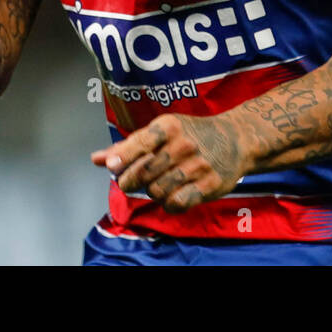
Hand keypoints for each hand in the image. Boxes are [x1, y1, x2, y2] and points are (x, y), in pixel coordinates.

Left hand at [89, 112, 251, 213]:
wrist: (235, 140)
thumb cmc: (190, 134)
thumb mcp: (161, 131)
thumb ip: (129, 146)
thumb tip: (96, 159)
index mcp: (169, 127)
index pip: (139, 143)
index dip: (122, 158)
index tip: (112, 167)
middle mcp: (183, 144)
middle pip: (143, 172)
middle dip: (129, 181)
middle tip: (129, 182)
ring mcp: (198, 165)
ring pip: (157, 191)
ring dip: (151, 192)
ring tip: (155, 185)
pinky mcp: (209, 185)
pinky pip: (177, 203)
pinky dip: (168, 204)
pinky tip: (170, 196)